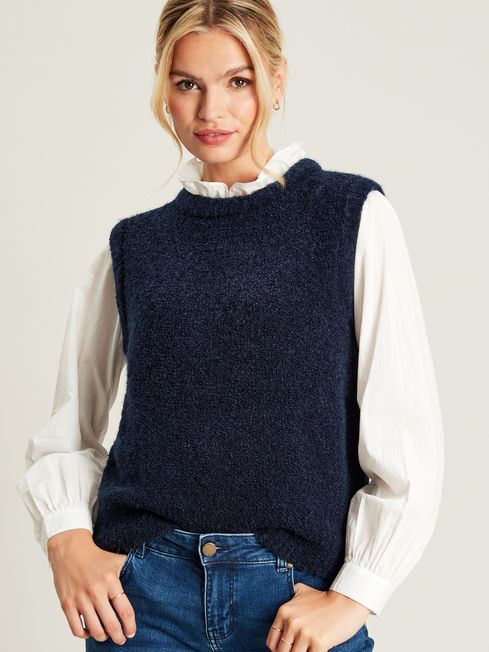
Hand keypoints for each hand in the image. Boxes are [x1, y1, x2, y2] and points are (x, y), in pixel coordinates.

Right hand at [47, 529, 136, 643]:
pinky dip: (84, 634)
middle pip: (111, 624)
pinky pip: (76, 629)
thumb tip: (147, 578)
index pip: (125, 610)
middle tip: (121, 640)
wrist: (70, 550)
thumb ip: (130, 570)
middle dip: (118, 636)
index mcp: (110, 581)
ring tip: (106, 636)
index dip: (130, 625)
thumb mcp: (116, 561)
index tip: (131, 632)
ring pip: (94, 629)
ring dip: (102, 637)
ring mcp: (80, 599)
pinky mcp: (66, 604)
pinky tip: (89, 631)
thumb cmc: (95, 556)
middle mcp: (96, 591)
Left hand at [266, 584, 369, 650]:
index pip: (271, 642)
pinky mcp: (319, 643)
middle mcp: (292, 623)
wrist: (346, 601)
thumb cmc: (324, 599)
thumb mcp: (302, 592)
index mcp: (284, 612)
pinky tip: (317, 651)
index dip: (278, 650)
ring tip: (307, 650)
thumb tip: (283, 613)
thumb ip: (290, 598)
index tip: (287, 650)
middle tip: (299, 650)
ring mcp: (305, 634)